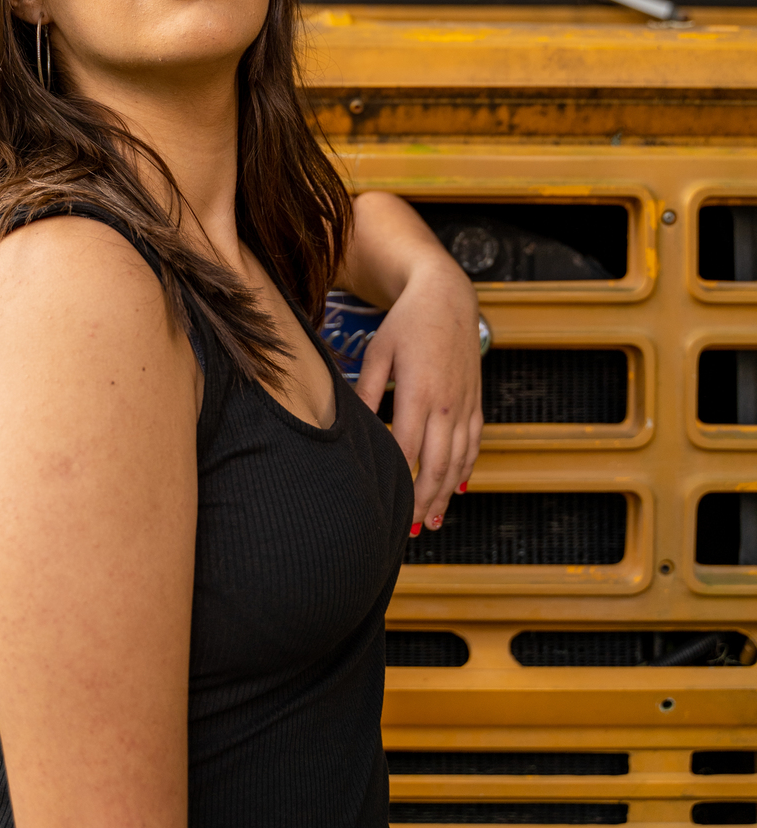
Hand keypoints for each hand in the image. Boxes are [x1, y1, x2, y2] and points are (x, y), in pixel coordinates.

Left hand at [354, 253, 482, 533]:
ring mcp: (465, 405)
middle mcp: (447, 404)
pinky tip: (457, 490)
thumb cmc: (406, 324)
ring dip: (446, 495)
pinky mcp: (475, 403)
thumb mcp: (379, 353)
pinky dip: (466, 471)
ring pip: (459, 461)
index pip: (407, 450)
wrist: (448, 297)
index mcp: (419, 393)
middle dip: (422, 501)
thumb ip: (366, 393)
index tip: (382, 504)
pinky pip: (473, 445)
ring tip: (431, 522)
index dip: (397, 481)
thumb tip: (352, 427)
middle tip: (407, 529)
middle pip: (437, 465)